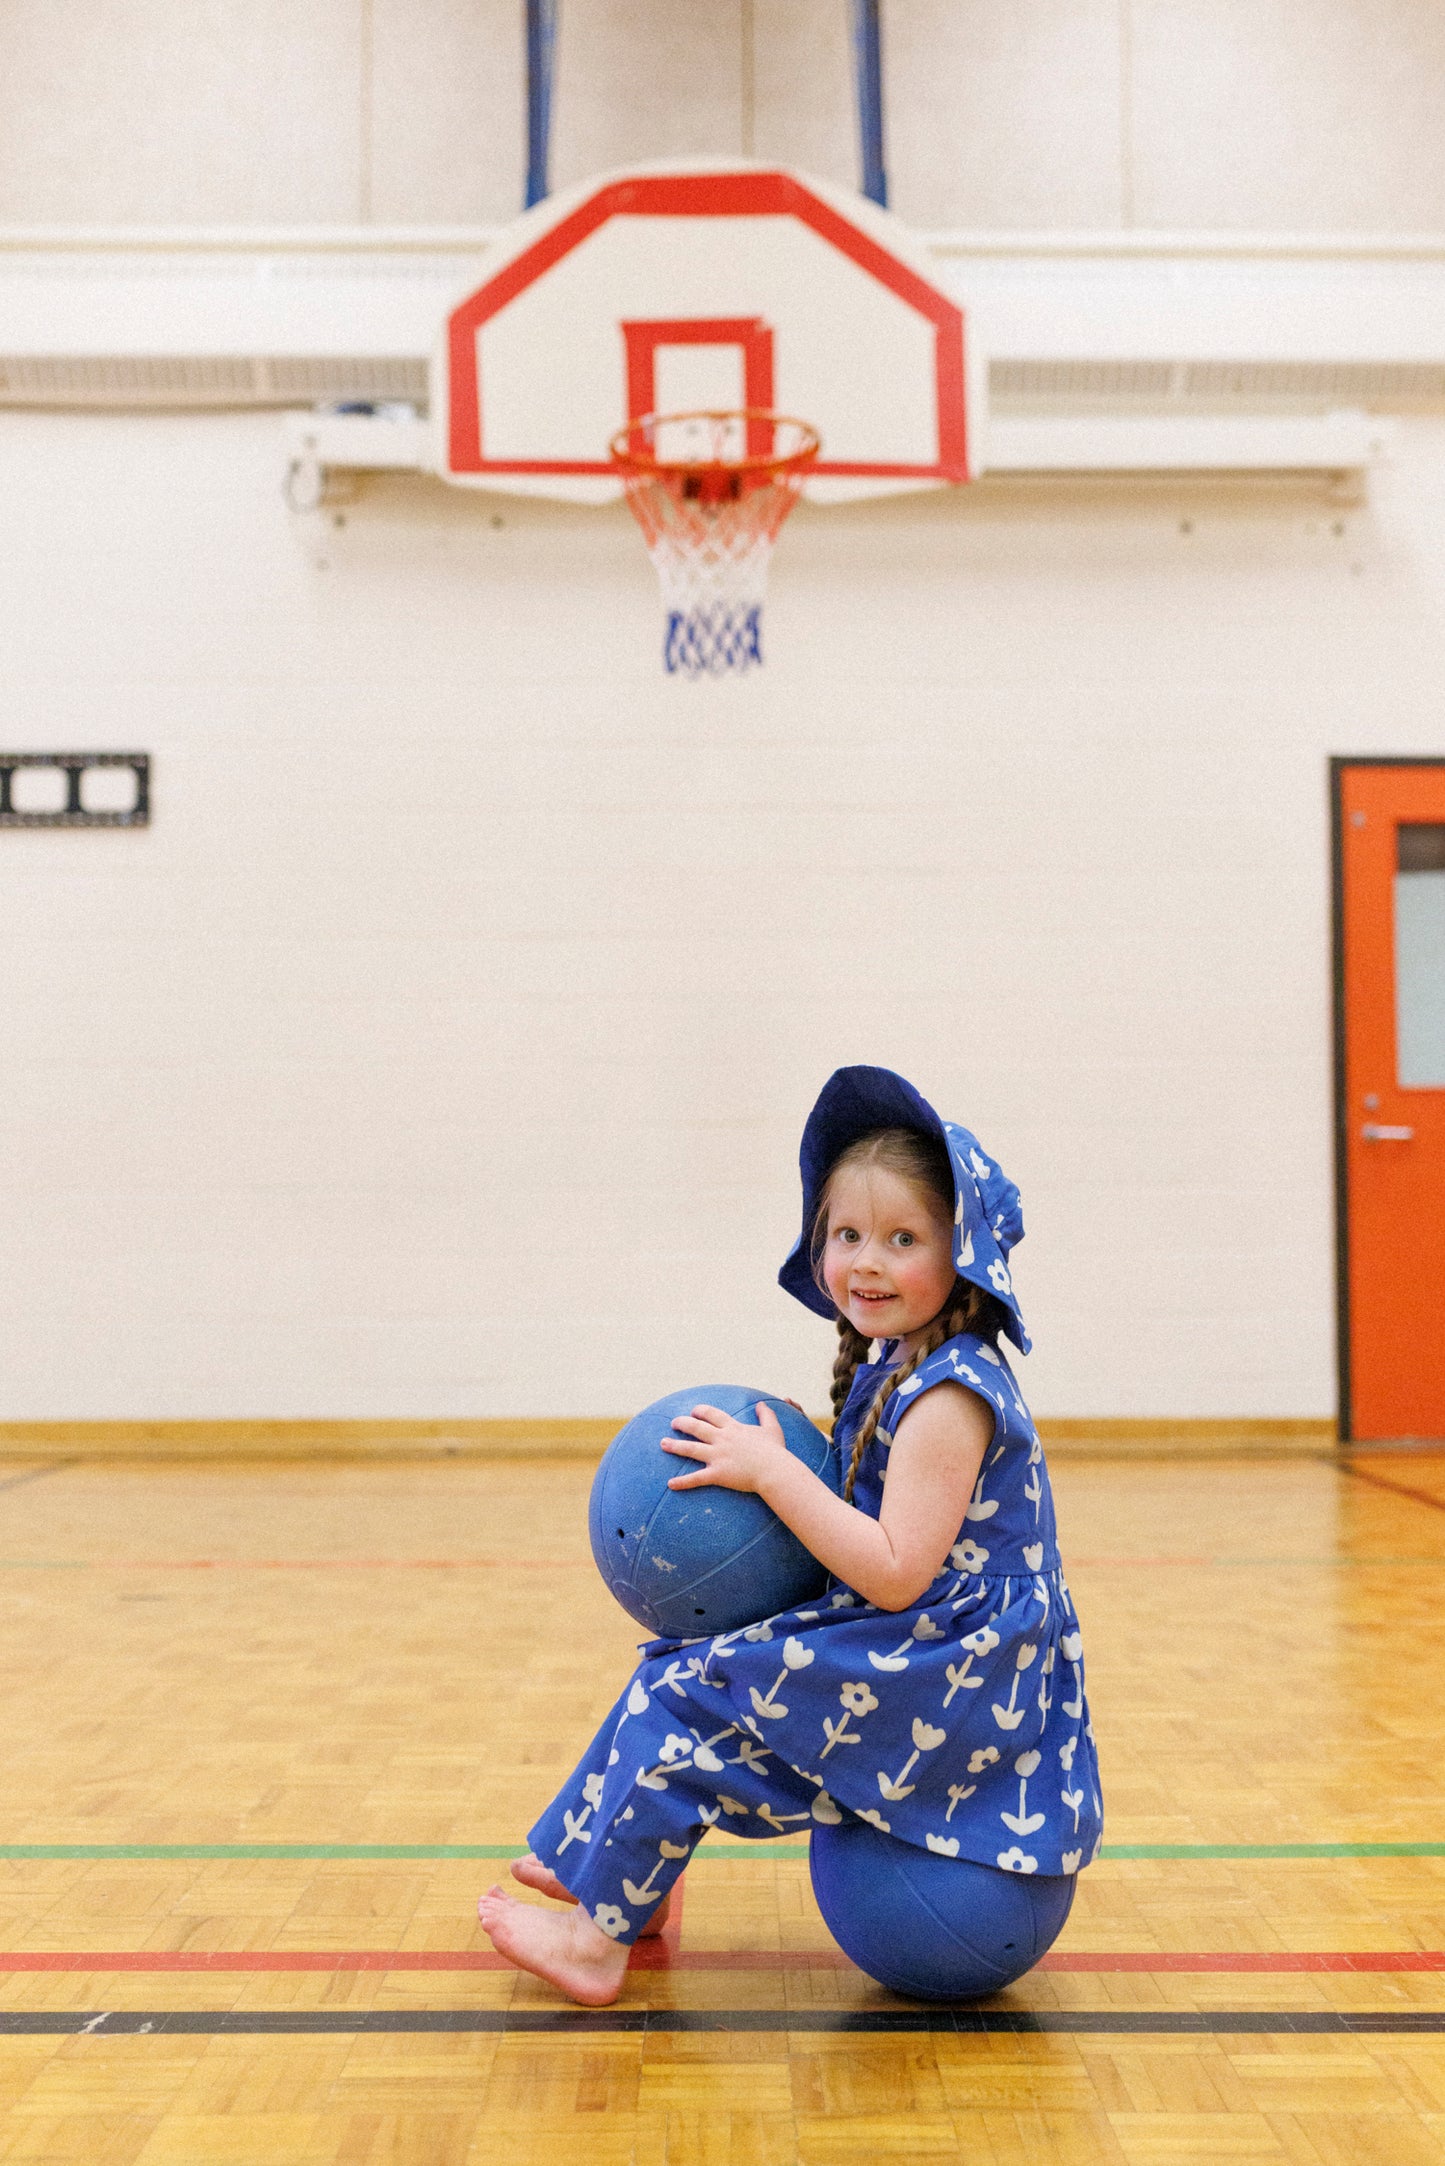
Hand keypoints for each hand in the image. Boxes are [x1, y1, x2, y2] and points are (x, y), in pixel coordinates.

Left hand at [662, 1403, 788, 1493]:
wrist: (775, 1470)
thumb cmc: (775, 1451)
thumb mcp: (772, 1428)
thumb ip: (766, 1414)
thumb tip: (762, 1403)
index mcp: (733, 1428)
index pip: (712, 1414)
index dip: (701, 1411)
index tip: (694, 1411)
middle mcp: (722, 1439)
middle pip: (696, 1428)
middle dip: (682, 1424)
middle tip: (673, 1423)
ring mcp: (718, 1456)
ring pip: (691, 1449)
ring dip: (675, 1446)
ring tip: (662, 1444)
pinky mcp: (718, 1473)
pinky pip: (696, 1478)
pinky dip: (682, 1482)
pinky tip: (670, 1484)